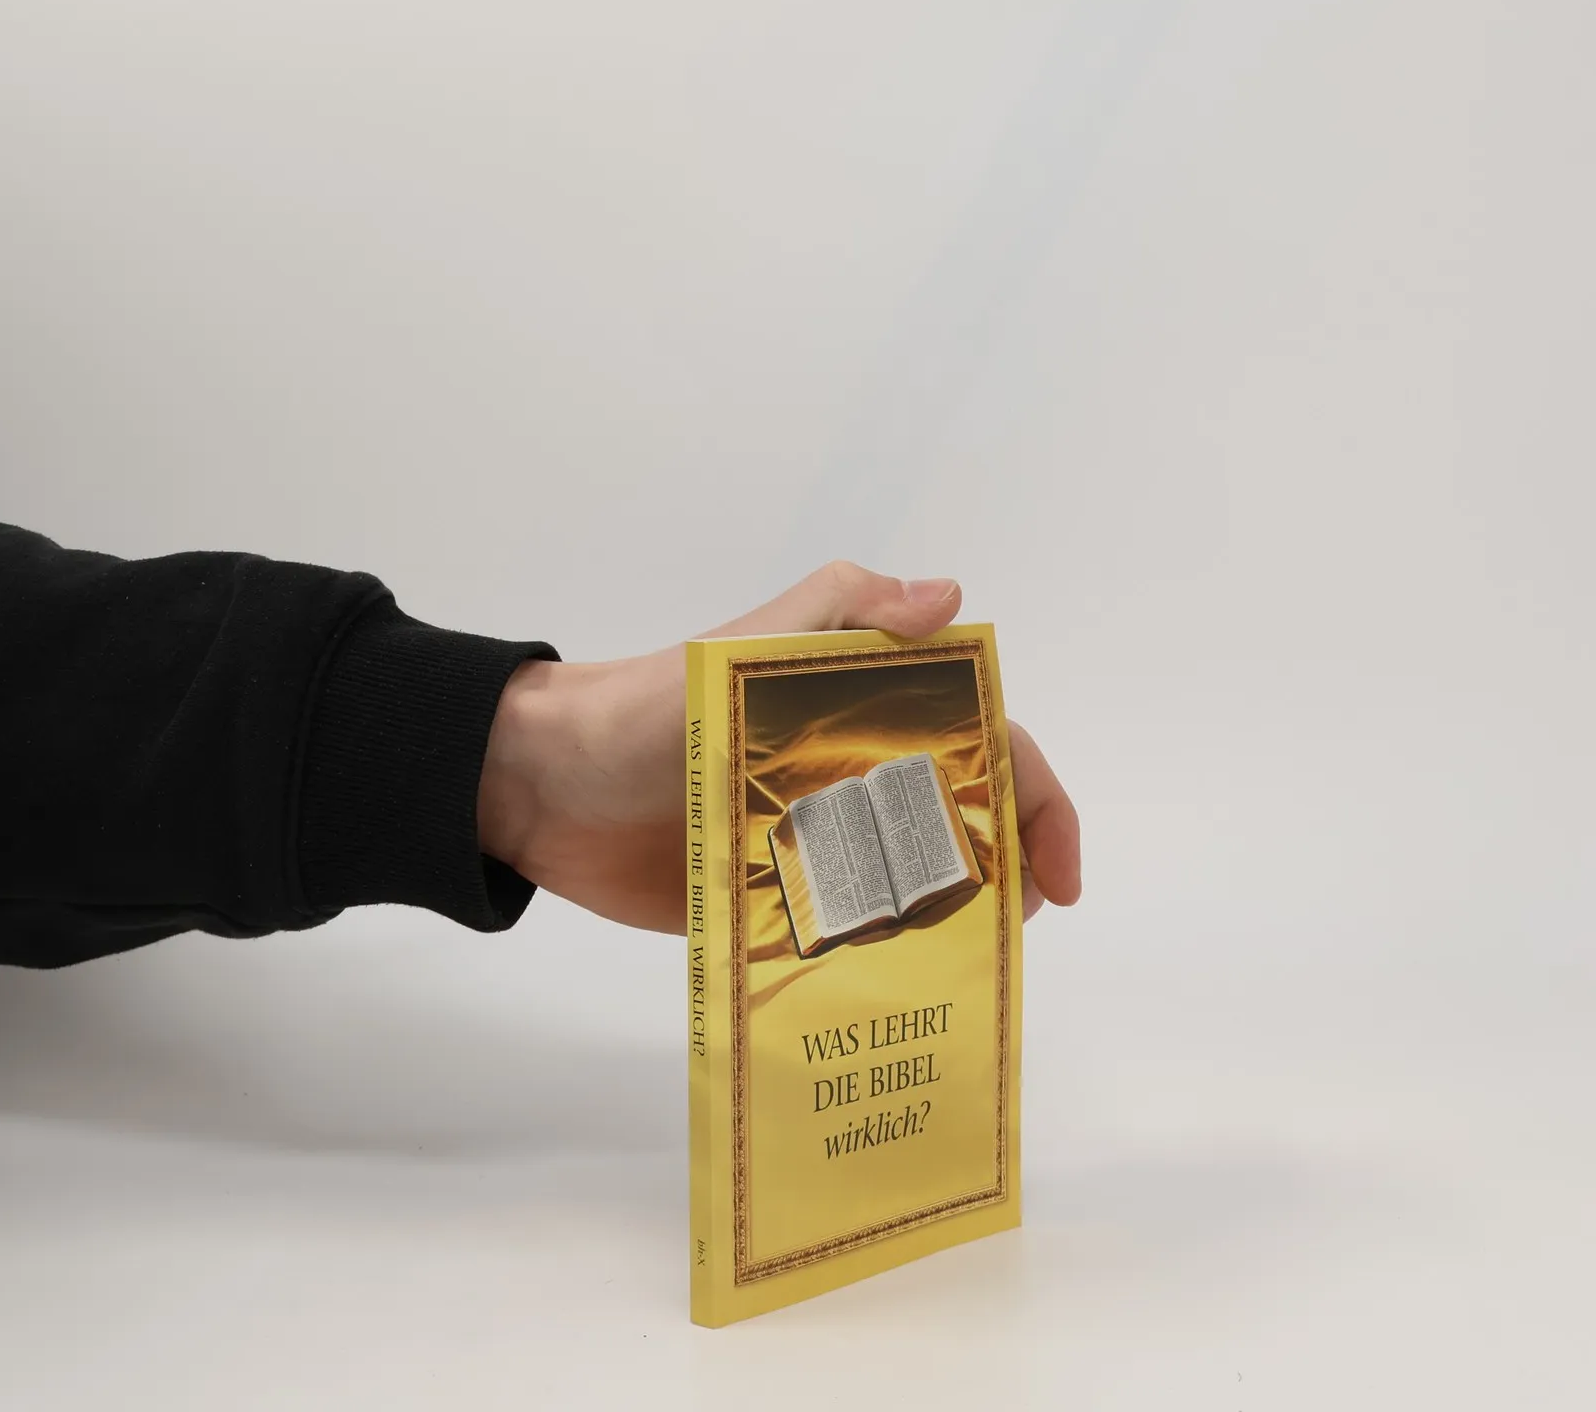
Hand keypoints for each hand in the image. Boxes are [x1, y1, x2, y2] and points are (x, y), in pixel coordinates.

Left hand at [478, 560, 1081, 933]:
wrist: (542, 786)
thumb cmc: (648, 708)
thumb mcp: (744, 647)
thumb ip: (841, 614)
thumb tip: (948, 596)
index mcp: (865, 709)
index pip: (983, 742)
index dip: (1034, 799)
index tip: (1053, 874)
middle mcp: (853, 776)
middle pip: (963, 821)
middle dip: (1007, 868)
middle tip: (1013, 929)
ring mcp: (817, 843)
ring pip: (917, 883)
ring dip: (957, 920)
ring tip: (969, 969)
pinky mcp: (774, 902)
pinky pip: (849, 935)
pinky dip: (887, 961)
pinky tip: (907, 998)